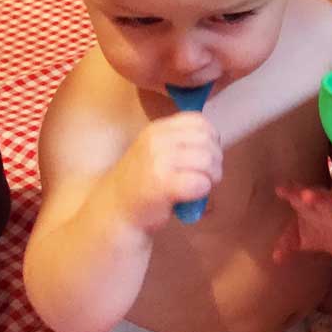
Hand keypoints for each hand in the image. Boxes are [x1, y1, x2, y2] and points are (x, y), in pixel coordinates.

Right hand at [112, 112, 222, 231]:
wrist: (115, 210)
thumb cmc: (143, 183)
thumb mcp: (157, 152)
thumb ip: (181, 142)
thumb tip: (216, 142)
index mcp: (157, 129)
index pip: (199, 121)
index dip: (211, 139)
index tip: (205, 155)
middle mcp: (156, 140)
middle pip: (207, 141)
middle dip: (215, 161)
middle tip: (206, 176)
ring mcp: (158, 161)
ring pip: (207, 160)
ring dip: (212, 177)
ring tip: (200, 186)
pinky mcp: (162, 184)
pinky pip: (200, 182)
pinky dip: (203, 191)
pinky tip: (191, 196)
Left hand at [272, 185, 331, 263]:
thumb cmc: (317, 231)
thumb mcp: (301, 237)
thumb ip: (288, 242)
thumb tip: (275, 257)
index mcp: (314, 207)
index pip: (301, 198)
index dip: (292, 194)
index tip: (281, 191)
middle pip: (325, 200)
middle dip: (317, 198)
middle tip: (308, 195)